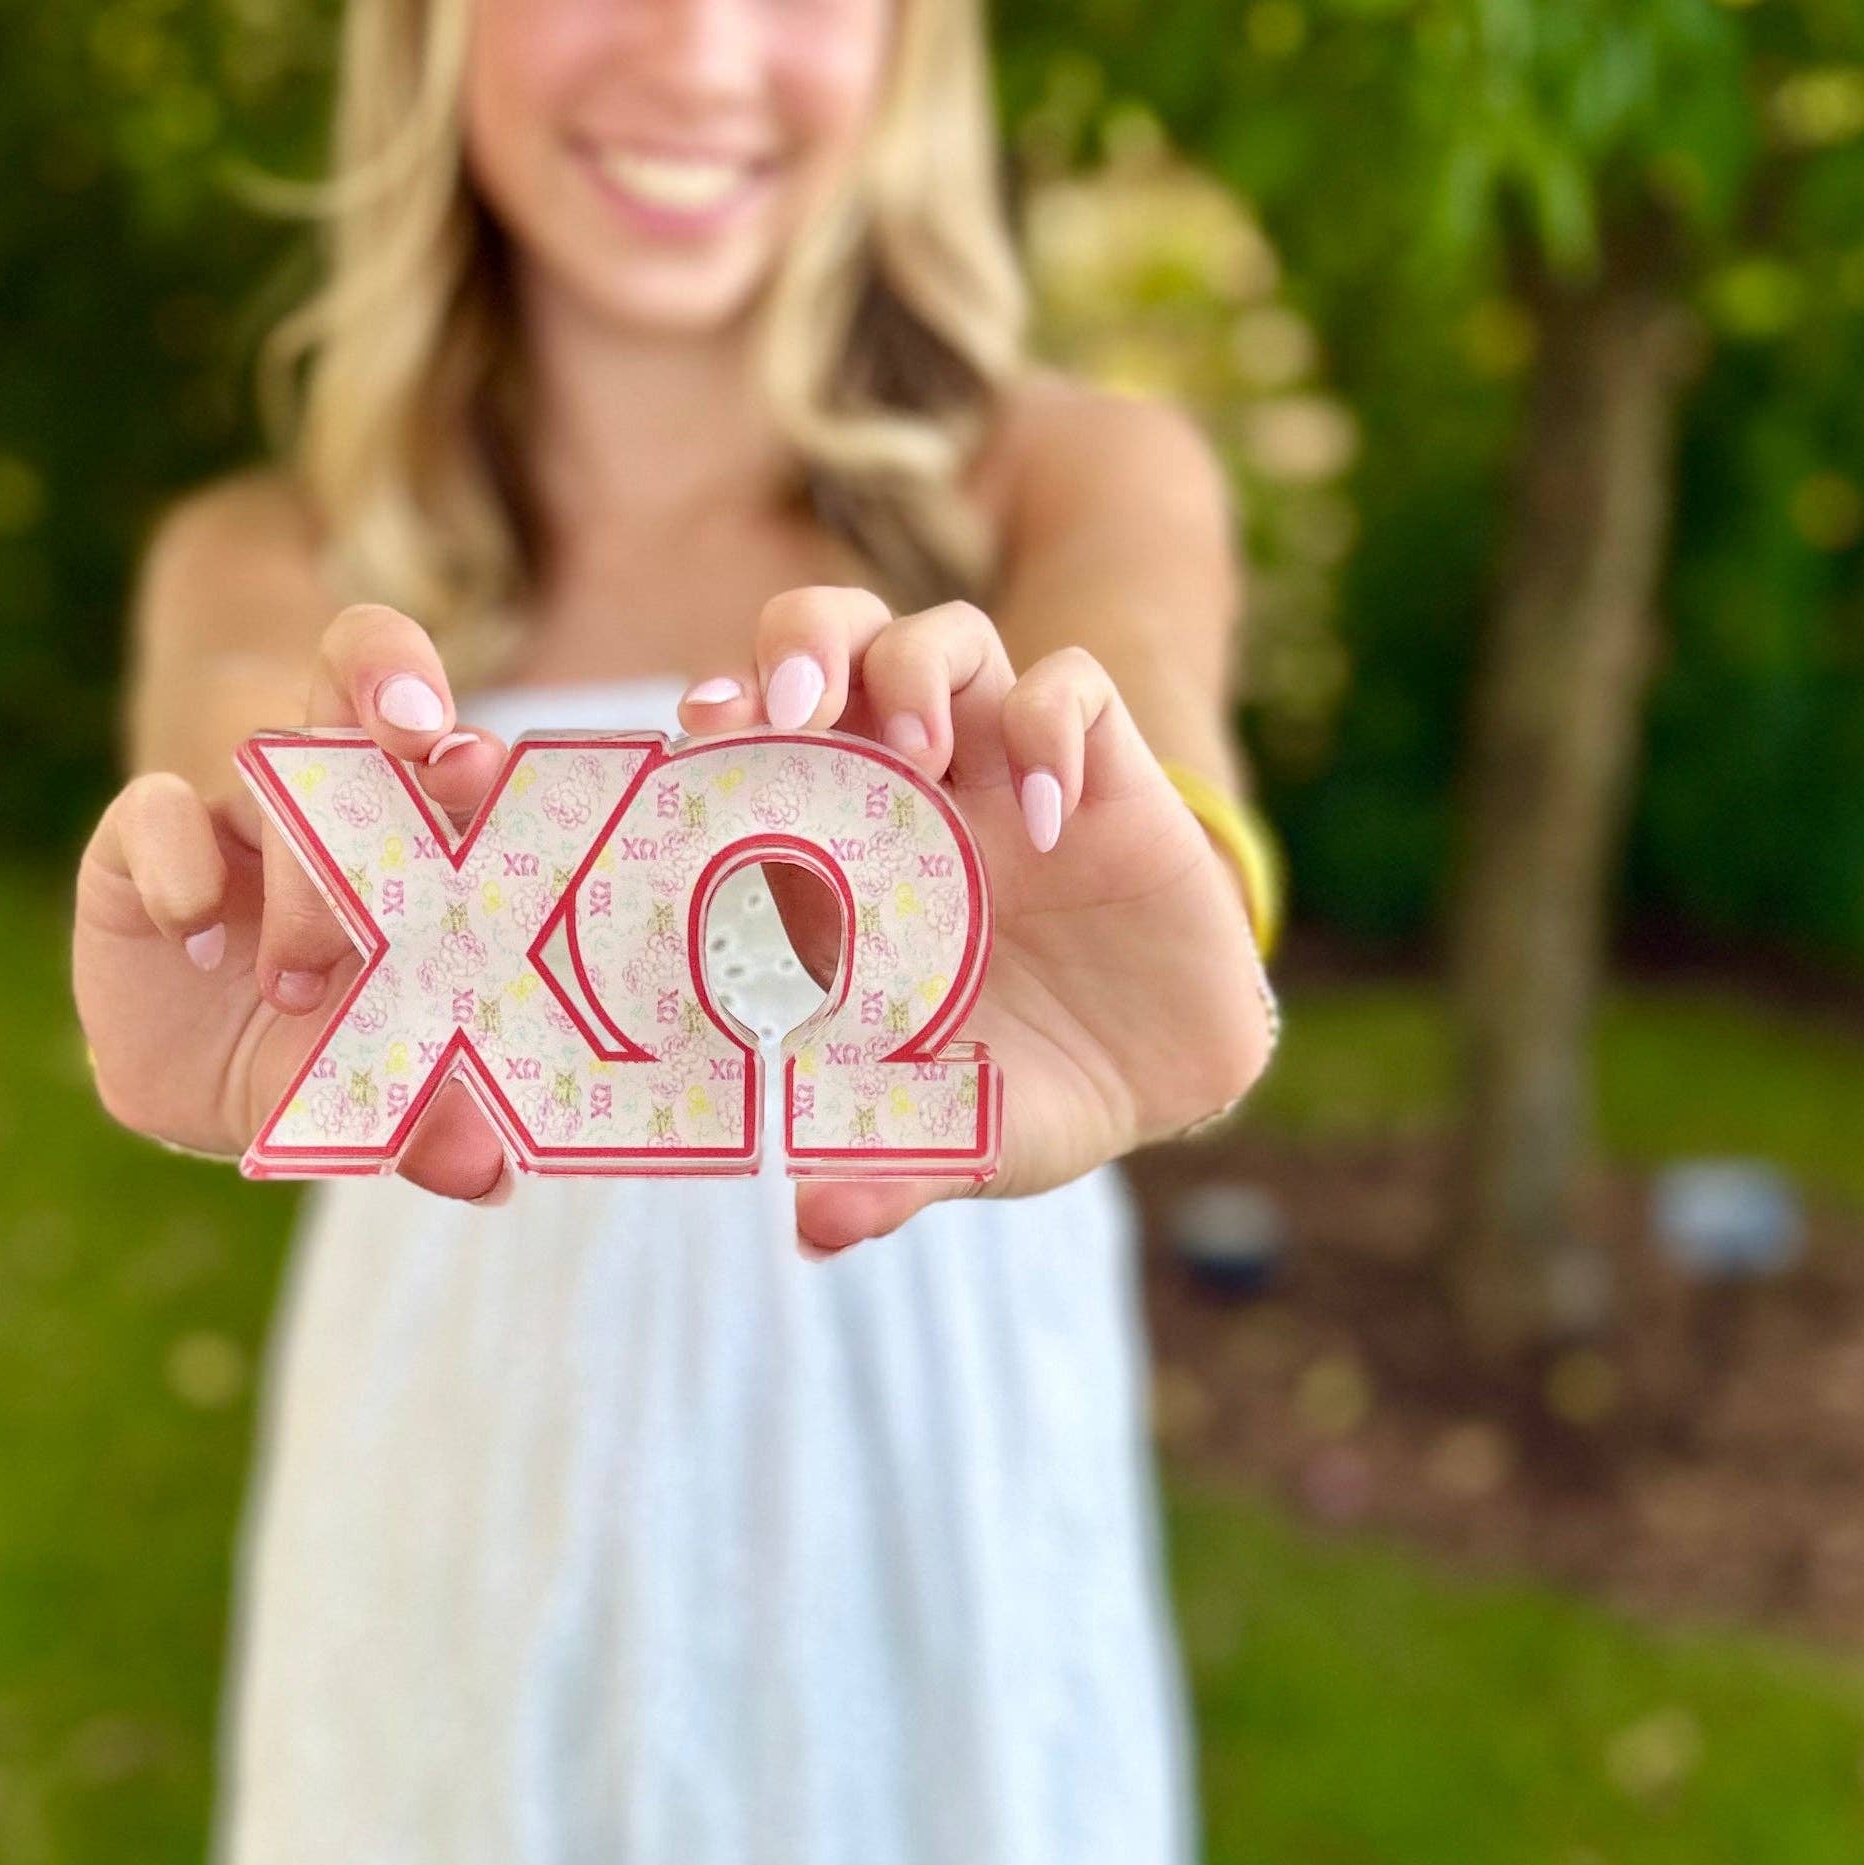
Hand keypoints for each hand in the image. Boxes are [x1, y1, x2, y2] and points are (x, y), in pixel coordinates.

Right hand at [71, 606, 521, 1203]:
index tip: (479, 767)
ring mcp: (233, 811)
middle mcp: (330, 795)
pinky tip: (195, 927)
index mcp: (418, 832)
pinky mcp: (139, 840)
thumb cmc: (323, 1043)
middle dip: (401, 736)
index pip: (449, 745)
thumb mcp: (376, 1081)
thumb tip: (486, 1173)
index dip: (466, 743)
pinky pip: (154, 814)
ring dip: (304, 864)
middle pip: (365, 710)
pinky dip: (178, 862)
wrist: (197, 1055)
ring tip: (302, 975)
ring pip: (272, 771)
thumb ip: (433, 1117)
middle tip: (436, 802)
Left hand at [679, 586, 1277, 1255]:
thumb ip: (888, 1168)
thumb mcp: (957, 1134)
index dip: (719, 720)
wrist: (1164, 1080)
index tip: (698, 738)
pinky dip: (1052, 725)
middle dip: (803, 640)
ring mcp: (1008, 772)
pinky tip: (1052, 816)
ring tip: (918, 756)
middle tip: (787, 706)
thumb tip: (814, 1226)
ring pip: (949, 638)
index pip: (758, 740)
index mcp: (842, 854)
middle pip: (839, 641)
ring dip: (915, 671)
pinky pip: (1076, 688)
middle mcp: (916, 790)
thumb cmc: (1025, 1089)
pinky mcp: (1108, 774)